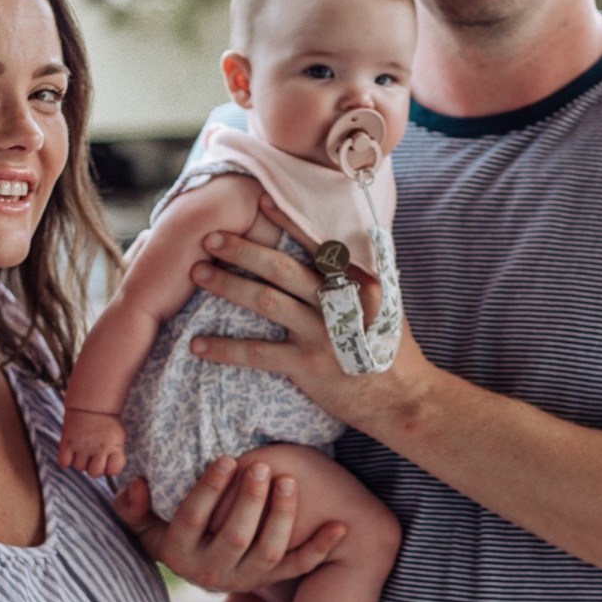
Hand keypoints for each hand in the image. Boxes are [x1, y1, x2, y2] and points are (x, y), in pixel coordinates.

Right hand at [59, 407, 126, 478]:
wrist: (90, 404)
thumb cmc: (106, 423)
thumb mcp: (118, 438)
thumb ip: (115, 455)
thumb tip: (108, 472)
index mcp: (114, 446)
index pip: (113, 471)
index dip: (109, 467)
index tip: (108, 459)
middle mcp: (99, 447)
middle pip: (94, 473)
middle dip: (93, 467)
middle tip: (92, 455)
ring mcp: (83, 445)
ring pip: (79, 468)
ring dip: (80, 461)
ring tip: (82, 448)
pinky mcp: (67, 442)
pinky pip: (64, 462)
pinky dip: (66, 460)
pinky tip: (71, 451)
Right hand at [114, 456, 346, 593]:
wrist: (202, 567)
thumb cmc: (172, 531)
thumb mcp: (145, 524)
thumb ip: (133, 507)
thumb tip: (137, 484)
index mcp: (179, 553)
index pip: (191, 520)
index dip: (209, 491)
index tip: (227, 458)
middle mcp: (212, 572)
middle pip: (234, 537)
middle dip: (250, 501)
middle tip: (262, 466)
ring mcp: (246, 578)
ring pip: (268, 552)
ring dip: (282, 517)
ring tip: (288, 481)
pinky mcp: (272, 580)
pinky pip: (299, 567)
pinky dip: (321, 548)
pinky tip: (340, 526)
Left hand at [186, 223, 433, 433]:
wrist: (403, 400)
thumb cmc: (393, 349)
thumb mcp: (389, 302)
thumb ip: (364, 274)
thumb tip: (343, 245)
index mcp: (359, 282)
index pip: (318, 243)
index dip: (288, 221)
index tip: (260, 201)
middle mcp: (339, 302)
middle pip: (283, 268)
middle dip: (243, 250)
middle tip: (210, 238)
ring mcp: (321, 334)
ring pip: (265, 301)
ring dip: (227, 285)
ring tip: (198, 273)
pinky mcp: (306, 366)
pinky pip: (257, 353)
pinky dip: (226, 348)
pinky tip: (198, 345)